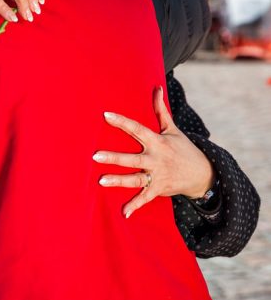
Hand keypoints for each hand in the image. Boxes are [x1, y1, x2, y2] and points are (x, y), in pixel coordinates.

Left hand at [93, 86, 215, 217]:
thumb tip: (157, 87)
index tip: (105, 115)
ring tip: (101, 180)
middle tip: (95, 156)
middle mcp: (156, 159)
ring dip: (118, 180)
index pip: (137, 129)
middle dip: (114, 157)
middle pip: (132, 158)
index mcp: (157, 142)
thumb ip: (160, 110)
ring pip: (135, 179)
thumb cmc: (183, 148)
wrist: (203, 174)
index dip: (122, 122)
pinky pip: (145, 198)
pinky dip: (135, 206)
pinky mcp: (159, 189)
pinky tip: (124, 213)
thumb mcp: (173, 129)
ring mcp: (157, 175)